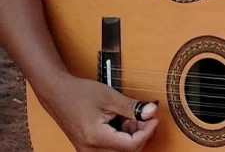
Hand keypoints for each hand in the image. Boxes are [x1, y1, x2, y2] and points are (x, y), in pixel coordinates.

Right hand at [39, 74, 158, 150]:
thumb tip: (152, 112)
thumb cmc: (79, 93)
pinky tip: (120, 121)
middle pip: (127, 151)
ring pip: (120, 151)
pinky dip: (121, 137)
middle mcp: (90, 150)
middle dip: (140, 134)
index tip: (154, 118)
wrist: (57, 93)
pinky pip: (111, 149)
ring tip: (128, 116)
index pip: (131, 145)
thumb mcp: (110, 97)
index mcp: (95, 138)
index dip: (147, 131)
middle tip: (142, 115)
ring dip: (130, 136)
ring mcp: (88, 150)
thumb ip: (132, 107)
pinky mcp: (88, 148)